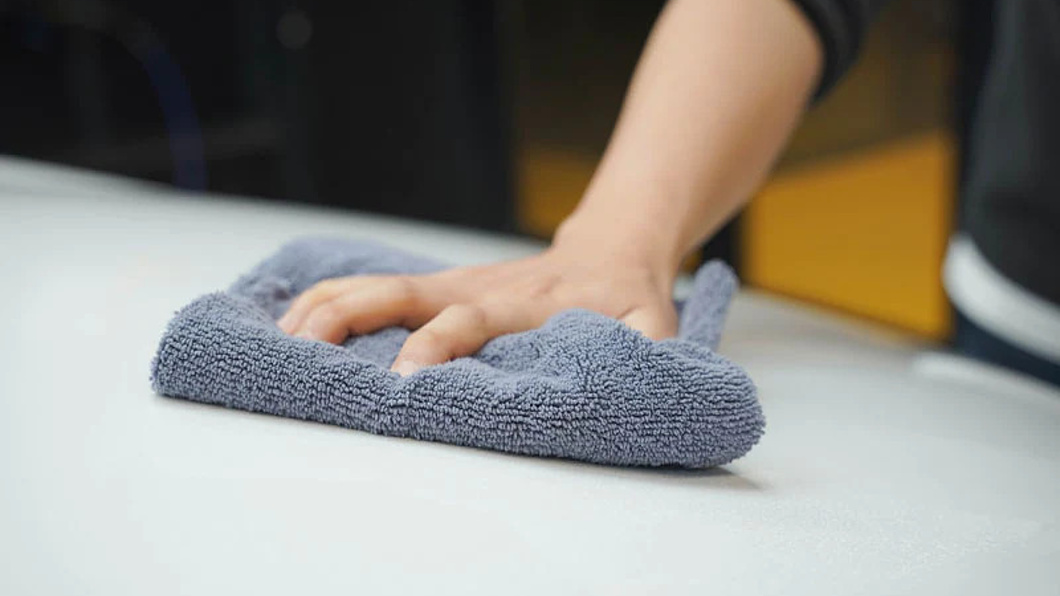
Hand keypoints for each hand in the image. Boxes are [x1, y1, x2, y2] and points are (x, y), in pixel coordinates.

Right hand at [278, 233, 678, 375]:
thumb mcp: (654, 327)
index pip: (467, 322)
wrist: (611, 247)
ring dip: (326, 308)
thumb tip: (633, 384)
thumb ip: (648, 355)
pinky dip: (331, 300)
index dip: (434, 347)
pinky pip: (375, 287)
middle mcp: (476, 289)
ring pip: (377, 286)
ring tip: (279, 338)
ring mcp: (452, 282)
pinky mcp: (438, 284)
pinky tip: (294, 321)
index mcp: (522, 304)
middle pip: (402, 294)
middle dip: (350, 319)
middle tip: (302, 351)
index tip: (403, 382)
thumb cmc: (627, 297)